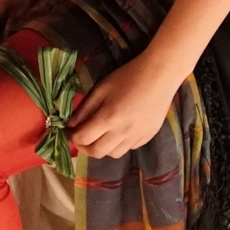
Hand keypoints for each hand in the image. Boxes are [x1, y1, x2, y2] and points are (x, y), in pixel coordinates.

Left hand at [67, 55, 181, 158]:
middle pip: (96, 153)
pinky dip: (119, 144)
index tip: (69, 131)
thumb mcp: (101, 89)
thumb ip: (84, 109)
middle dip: (84, 147)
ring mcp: (137, 137)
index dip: (72, 137)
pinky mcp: (148, 137)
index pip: (83, 138)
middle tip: (82, 137)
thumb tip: (70, 125)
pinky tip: (119, 131)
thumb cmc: (128, 77)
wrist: (160, 75)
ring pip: (113, 154)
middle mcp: (122, 132)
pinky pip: (129, 148)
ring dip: (102, 148)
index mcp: (108, 118)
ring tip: (101, 135)